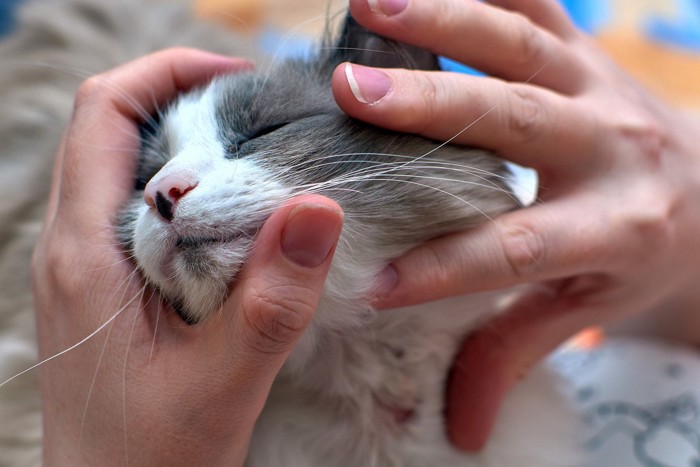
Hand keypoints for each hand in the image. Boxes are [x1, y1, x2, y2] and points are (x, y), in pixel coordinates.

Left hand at [31, 49, 343, 465]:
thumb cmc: (151, 460)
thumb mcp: (223, 384)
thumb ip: (270, 300)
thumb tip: (319, 205)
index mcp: (85, 252)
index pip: (106, 113)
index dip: (171, 74)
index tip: (241, 80)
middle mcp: (73, 244)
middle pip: (114, 128)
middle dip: (186, 103)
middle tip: (262, 120)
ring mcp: (85, 264)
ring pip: (127, 167)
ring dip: (189, 150)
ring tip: (257, 161)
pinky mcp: (105, 284)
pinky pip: (139, 209)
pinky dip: (186, 192)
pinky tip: (234, 218)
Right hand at [332, 0, 699, 450]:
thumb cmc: (633, 258)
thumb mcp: (583, 310)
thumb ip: (513, 355)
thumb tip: (460, 430)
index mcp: (613, 229)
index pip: (514, 249)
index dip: (442, 269)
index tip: (368, 281)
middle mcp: (613, 149)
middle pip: (518, 121)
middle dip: (431, 109)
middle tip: (350, 94)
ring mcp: (601, 88)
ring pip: (524, 44)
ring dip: (446, 22)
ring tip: (370, 6)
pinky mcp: (588, 52)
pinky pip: (539, 3)